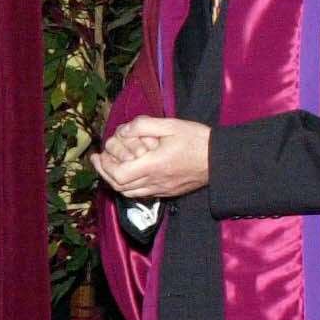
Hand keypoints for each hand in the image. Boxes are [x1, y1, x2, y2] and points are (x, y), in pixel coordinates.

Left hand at [92, 117, 209, 198]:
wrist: (221, 159)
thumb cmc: (197, 140)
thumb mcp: (171, 125)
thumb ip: (144, 125)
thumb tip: (122, 130)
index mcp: (153, 165)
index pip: (119, 174)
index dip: (104, 166)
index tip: (98, 154)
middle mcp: (154, 181)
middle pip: (119, 186)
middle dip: (104, 173)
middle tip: (99, 159)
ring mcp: (161, 189)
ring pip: (128, 193)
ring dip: (115, 181)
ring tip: (110, 166)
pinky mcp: (167, 192)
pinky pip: (140, 194)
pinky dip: (128, 186)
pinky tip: (129, 174)